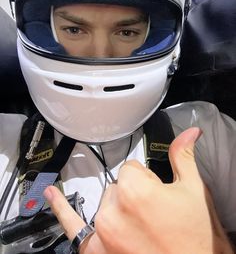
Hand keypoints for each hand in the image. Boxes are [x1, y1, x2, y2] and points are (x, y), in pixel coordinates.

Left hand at [44, 127, 233, 253]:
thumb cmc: (197, 239)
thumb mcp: (193, 191)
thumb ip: (183, 156)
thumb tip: (189, 133)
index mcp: (135, 191)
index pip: (131, 168)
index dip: (147, 179)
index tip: (157, 192)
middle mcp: (114, 211)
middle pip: (118, 186)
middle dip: (134, 195)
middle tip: (155, 213)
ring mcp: (102, 232)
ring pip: (105, 203)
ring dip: (120, 209)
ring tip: (144, 226)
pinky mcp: (96, 251)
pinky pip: (72, 226)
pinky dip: (61, 209)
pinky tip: (52, 195)